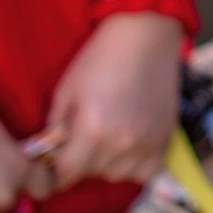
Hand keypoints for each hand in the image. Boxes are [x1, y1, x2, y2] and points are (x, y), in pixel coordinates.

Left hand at [38, 13, 182, 191]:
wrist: (145, 36)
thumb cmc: (99, 59)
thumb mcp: (65, 92)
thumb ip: (55, 130)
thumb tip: (46, 156)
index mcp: (92, 131)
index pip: (65, 176)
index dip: (54, 172)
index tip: (53, 163)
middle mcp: (122, 143)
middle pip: (92, 176)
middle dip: (81, 163)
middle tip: (81, 140)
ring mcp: (147, 143)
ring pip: (119, 176)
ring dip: (108, 165)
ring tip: (106, 140)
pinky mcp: (166, 138)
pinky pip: (147, 170)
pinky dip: (136, 164)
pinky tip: (129, 145)